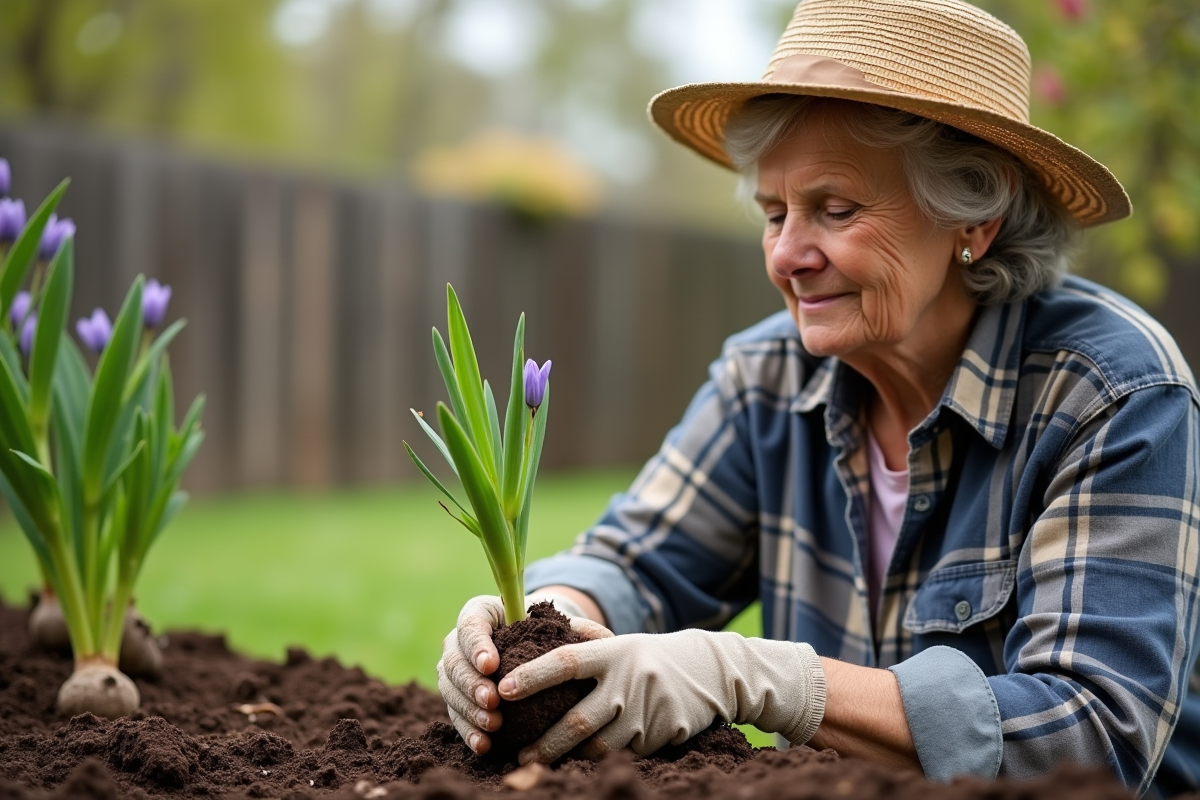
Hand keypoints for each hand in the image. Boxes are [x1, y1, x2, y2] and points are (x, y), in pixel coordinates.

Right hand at [437, 593, 612, 753]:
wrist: (535, 650)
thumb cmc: (549, 633)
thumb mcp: (562, 625)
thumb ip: (578, 628)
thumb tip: (600, 638)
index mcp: (482, 612)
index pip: (470, 624)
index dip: (477, 645)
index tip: (492, 665)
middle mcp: (460, 640)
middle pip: (452, 659)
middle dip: (470, 683)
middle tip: (492, 700)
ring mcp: (456, 670)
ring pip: (449, 688)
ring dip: (468, 709)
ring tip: (492, 724)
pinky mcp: (457, 697)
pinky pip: (454, 714)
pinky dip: (467, 730)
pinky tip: (484, 745)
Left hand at [497, 629, 825, 763]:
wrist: (710, 671)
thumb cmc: (651, 656)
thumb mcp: (622, 641)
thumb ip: (584, 639)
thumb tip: (540, 625)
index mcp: (612, 653)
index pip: (565, 663)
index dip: (533, 675)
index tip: (505, 687)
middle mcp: (627, 682)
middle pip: (577, 721)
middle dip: (544, 741)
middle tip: (517, 752)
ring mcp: (644, 712)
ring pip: (597, 746)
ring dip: (567, 759)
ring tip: (538, 763)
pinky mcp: (659, 736)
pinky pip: (621, 754)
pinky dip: (598, 760)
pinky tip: (578, 765)